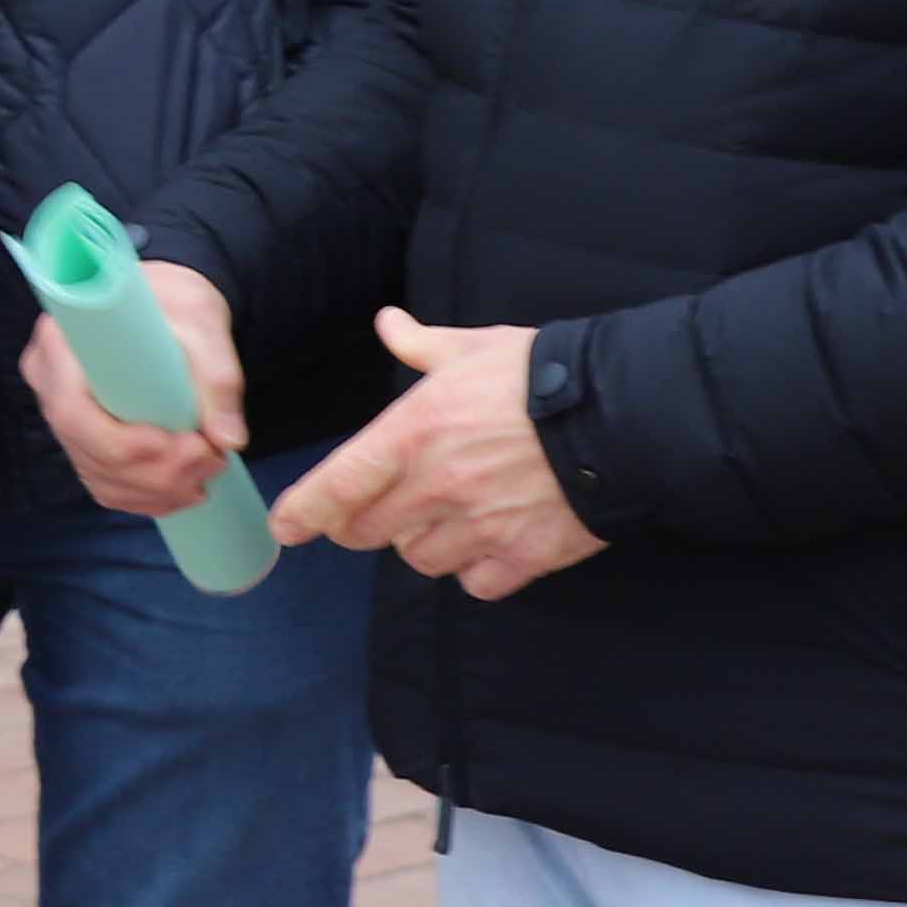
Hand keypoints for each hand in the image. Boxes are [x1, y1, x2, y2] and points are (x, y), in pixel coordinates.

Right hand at [23, 261, 245, 518]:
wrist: (168, 306)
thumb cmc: (177, 305)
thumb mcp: (203, 330)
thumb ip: (218, 381)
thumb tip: (229, 440)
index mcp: (61, 342)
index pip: (71, 412)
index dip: (118, 444)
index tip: (175, 444)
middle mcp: (49, 380)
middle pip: (86, 450)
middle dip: (153, 471)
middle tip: (212, 459)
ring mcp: (61, 412)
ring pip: (98, 474)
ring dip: (156, 490)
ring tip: (207, 472)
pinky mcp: (82, 436)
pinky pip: (104, 483)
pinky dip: (145, 498)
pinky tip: (182, 493)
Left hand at [271, 310, 606, 598]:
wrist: (621, 417)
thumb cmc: (539, 376)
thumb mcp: (472, 347)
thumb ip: (421, 344)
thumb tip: (388, 322)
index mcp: (412, 434)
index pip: (338, 484)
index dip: (304, 511)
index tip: (286, 526)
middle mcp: (436, 487)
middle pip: (368, 532)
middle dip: (361, 525)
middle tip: (372, 512)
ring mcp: (480, 527)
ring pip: (419, 560)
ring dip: (420, 545)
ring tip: (440, 520)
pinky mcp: (524, 556)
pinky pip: (476, 583)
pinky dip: (475, 571)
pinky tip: (486, 546)